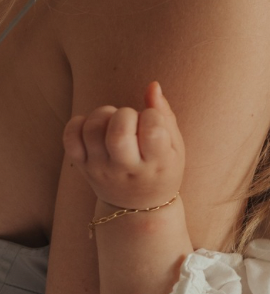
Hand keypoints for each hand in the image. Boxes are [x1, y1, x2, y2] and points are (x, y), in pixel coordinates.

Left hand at [63, 81, 184, 209]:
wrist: (137, 208)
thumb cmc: (161, 170)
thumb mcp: (175, 147)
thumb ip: (165, 115)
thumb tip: (152, 85)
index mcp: (156, 164)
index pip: (153, 130)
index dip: (153, 116)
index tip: (153, 122)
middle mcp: (126, 169)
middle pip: (118, 133)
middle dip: (125, 114)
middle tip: (131, 120)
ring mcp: (100, 168)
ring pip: (92, 129)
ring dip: (104, 114)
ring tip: (114, 122)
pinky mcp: (82, 166)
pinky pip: (70, 137)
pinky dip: (79, 123)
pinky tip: (95, 127)